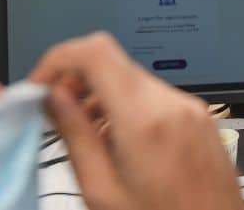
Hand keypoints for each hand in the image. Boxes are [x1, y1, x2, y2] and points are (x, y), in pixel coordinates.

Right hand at [29, 33, 243, 209]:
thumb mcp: (102, 192)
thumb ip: (75, 137)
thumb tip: (53, 98)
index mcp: (146, 120)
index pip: (95, 51)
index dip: (59, 60)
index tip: (41, 86)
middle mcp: (174, 104)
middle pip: (113, 62)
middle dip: (77, 82)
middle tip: (57, 116)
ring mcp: (193, 110)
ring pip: (133, 79)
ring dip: (102, 97)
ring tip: (88, 138)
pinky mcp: (201, 119)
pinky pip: (156, 97)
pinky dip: (129, 108)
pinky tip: (119, 144)